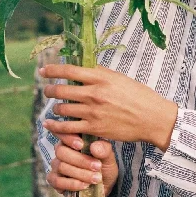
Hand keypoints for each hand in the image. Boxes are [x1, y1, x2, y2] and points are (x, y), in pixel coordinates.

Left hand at [41, 64, 177, 150]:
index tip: (43, 71)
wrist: (152, 117)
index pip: (70, 70)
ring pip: (63, 109)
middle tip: (46, 91)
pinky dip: (58, 127)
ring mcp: (93, 112)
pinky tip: (52, 125)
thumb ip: (101, 74)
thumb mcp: (120, 79)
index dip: (53, 70)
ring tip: (55, 108)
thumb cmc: (139, 96)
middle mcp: (95, 93)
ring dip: (56, 108)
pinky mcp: (94, 128)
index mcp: (102, 78)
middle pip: (62, 90)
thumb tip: (85, 68)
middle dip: (50, 90)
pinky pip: (69, 128)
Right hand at [47, 134, 117, 196]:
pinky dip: (71, 184)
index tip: (81, 145)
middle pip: (61, 152)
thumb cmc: (103, 166)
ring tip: (96, 178)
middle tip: (97, 166)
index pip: (63, 133)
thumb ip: (104, 149)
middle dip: (80, 160)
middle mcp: (61, 151)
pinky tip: (84, 185)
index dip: (69, 138)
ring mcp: (56, 165)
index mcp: (72, 139)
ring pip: (61, 166)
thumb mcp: (108, 157)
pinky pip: (57, 181)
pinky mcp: (54, 180)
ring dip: (80, 173)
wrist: (103, 185)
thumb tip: (94, 146)